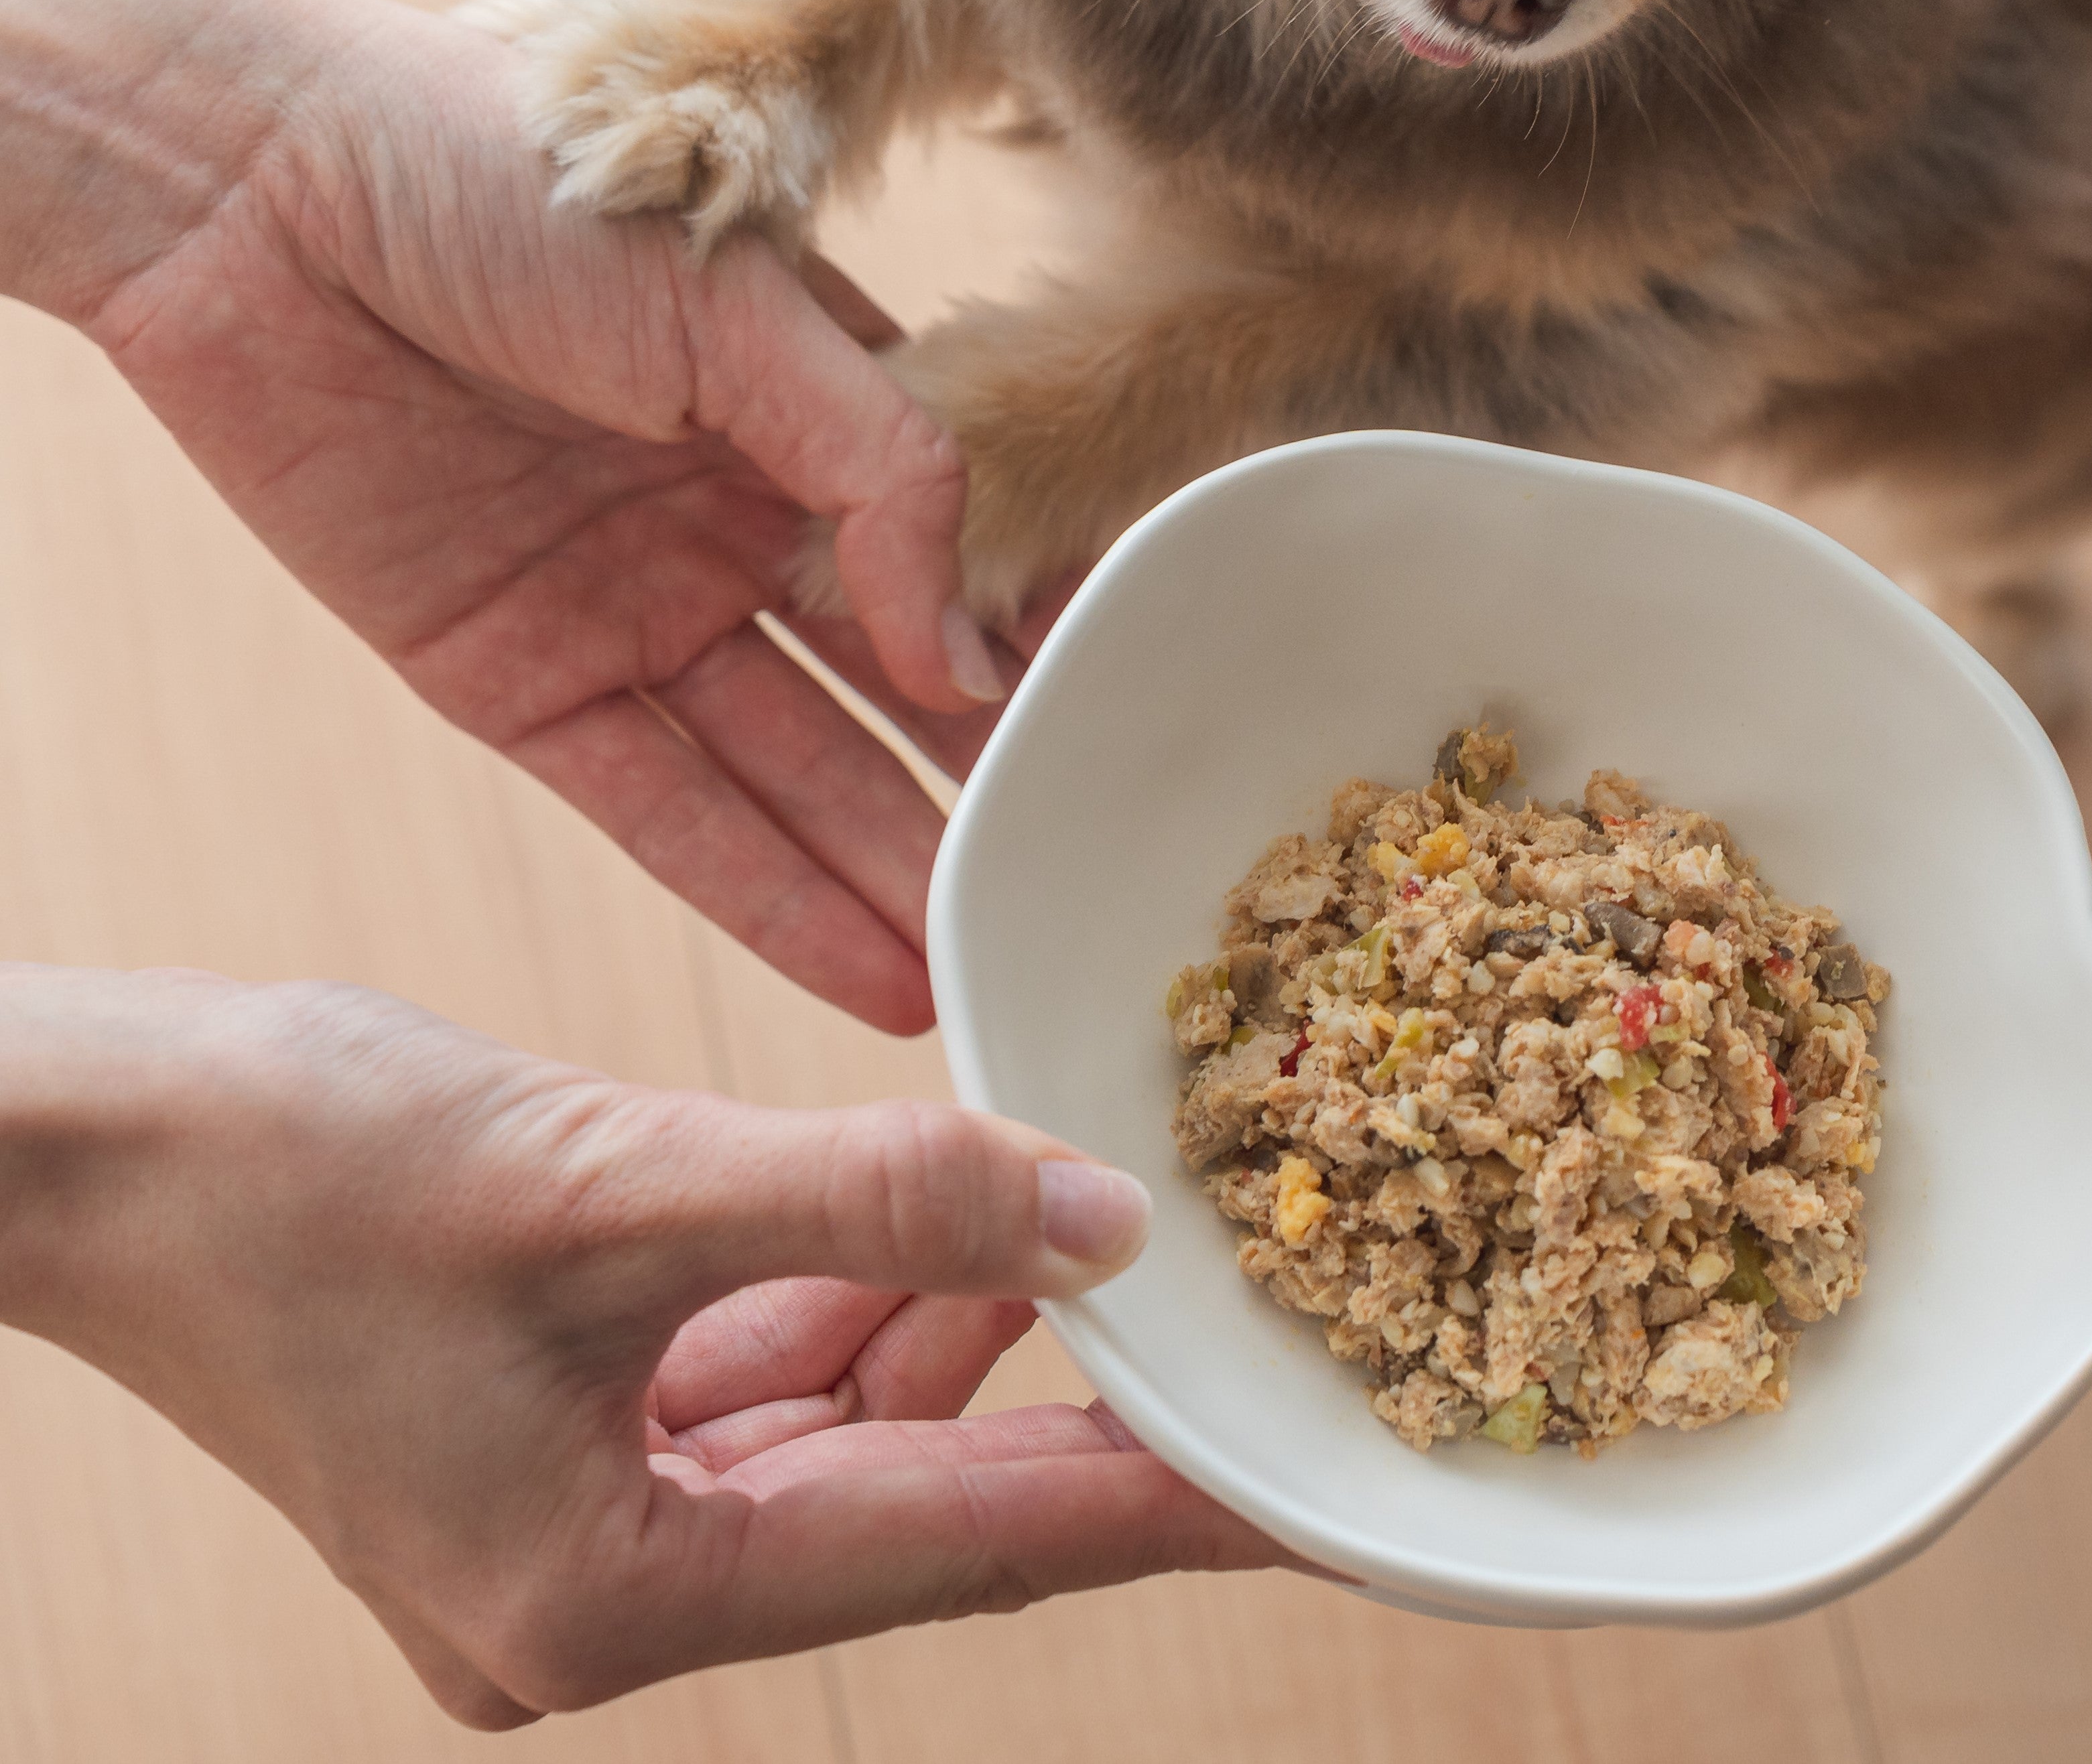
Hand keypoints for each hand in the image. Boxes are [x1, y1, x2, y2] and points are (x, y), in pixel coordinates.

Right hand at [0, 968, 1281, 1724]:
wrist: (83, 1146)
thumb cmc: (291, 1172)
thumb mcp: (609, 1177)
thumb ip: (874, 1200)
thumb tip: (1098, 1220)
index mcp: (605, 1600)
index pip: (962, 1550)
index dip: (1152, 1505)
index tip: (1312, 1492)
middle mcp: (602, 1596)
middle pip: (917, 1506)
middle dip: (1081, 1418)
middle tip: (1257, 1346)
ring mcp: (580, 1515)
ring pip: (848, 1428)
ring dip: (968, 1326)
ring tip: (1115, 1237)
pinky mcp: (565, 1424)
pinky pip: (768, 1373)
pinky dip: (864, 1294)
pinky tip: (950, 1216)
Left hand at [3, 0, 1014, 1029]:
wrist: (254, 187)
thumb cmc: (510, 177)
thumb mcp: (741, 303)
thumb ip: (884, 468)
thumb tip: (971, 654)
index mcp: (815, 406)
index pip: (971, 548)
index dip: (1051, 642)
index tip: (1148, 733)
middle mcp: (741, 521)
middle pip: (891, 686)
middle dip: (986, 786)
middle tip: (1091, 888)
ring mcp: (637, 607)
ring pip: (795, 772)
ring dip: (888, 872)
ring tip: (993, 968)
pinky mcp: (521, 681)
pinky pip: (666, 811)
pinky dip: (765, 897)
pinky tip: (869, 968)